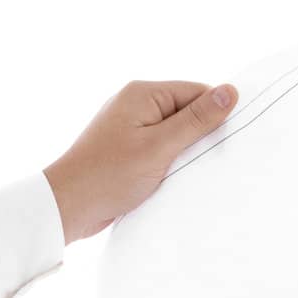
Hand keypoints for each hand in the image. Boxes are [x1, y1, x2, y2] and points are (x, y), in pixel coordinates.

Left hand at [42, 79, 237, 245]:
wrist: (68, 206)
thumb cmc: (109, 175)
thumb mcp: (160, 146)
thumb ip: (196, 120)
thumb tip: (229, 91)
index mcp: (142, 94)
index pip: (196, 92)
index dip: (215, 115)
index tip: (228, 140)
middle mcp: (135, 105)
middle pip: (186, 112)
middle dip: (200, 135)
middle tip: (210, 160)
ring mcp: (130, 127)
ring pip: (175, 133)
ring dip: (185, 152)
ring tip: (188, 171)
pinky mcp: (127, 149)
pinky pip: (160, 148)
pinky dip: (170, 161)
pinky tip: (174, 177)